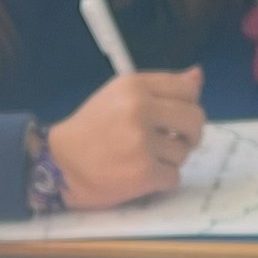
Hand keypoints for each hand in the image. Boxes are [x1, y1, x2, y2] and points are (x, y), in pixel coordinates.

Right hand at [44, 69, 207, 208]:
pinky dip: (162, 180)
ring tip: (144, 158)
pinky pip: (174, 177)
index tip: (174, 118)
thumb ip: (160, 87)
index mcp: (134, 86)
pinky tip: (141, 175)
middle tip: (174, 142)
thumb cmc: (90, 129)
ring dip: (170, 159)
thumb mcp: (119, 96)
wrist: (59, 165)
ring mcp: (142, 143)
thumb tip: (198, 76)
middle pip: (195, 119)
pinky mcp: (143, 173)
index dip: (188, 105)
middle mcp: (139, 110)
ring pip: (184, 152)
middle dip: (190, 134)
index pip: (187, 89)